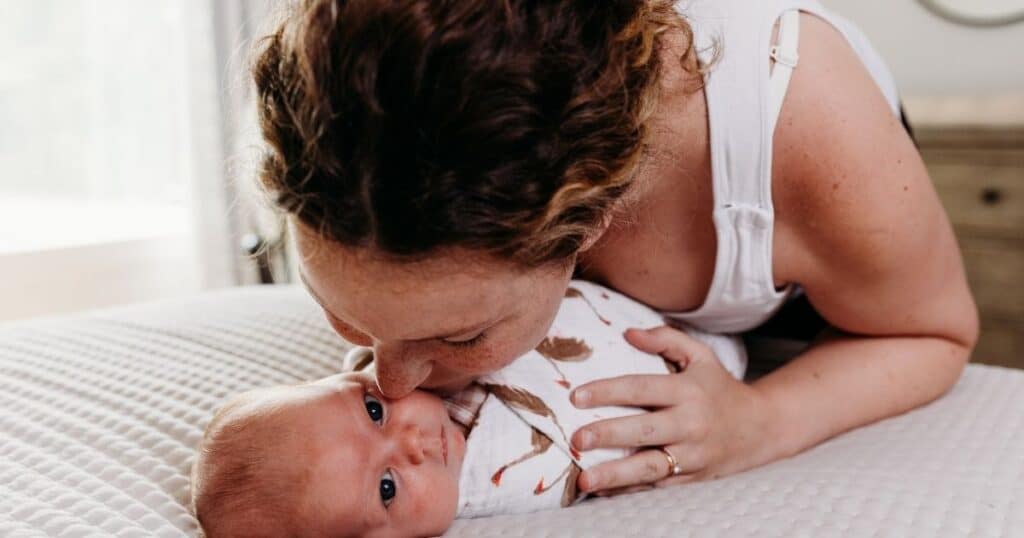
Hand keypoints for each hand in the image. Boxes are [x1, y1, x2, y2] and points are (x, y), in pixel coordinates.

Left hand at [570, 326, 774, 493]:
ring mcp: (692, 455)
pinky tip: (603, 492)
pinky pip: (658, 486)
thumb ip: (666, 339)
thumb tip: (628, 333)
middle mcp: (691, 424)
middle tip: (576, 439)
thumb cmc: (720, 388)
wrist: (762, 427)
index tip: (576, 396)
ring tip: (585, 480)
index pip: (642, 388)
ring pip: (651, 467)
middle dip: (608, 435)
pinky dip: (630, 490)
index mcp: (688, 391)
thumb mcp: (701, 356)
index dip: (608, 391)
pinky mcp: (692, 478)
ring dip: (616, 475)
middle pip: (644, 430)